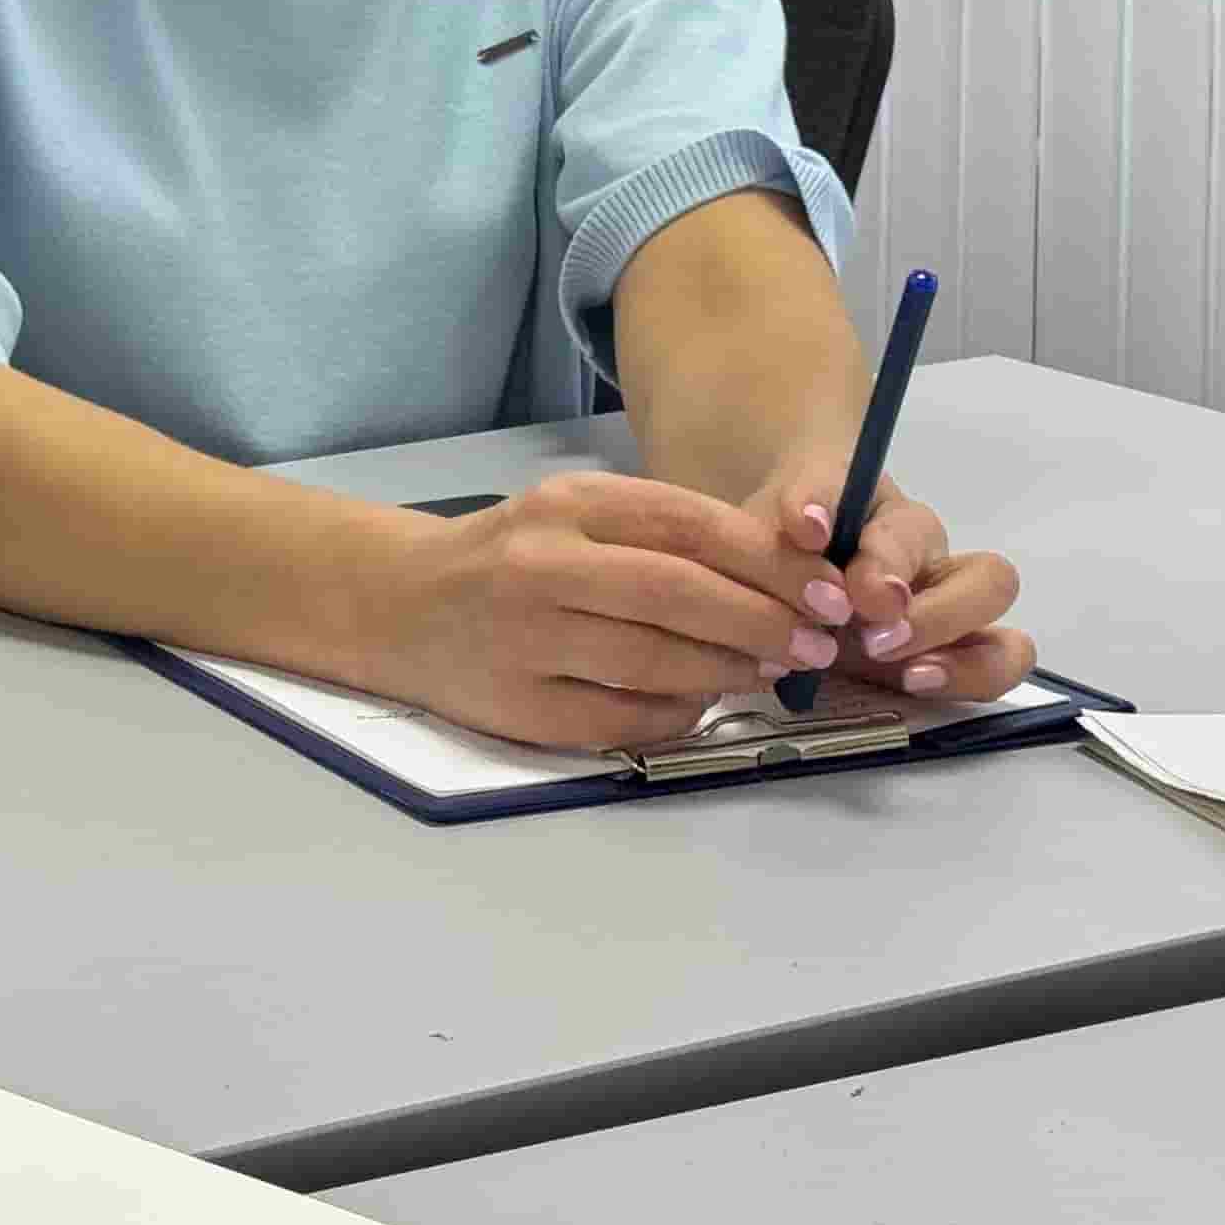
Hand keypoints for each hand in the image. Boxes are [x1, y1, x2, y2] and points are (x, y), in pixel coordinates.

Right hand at [381, 470, 857, 751]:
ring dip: (729, 671)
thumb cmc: (510, 556)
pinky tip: (702, 705)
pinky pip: (622, 719)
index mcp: (568, 504)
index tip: (826, 590)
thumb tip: (781, 579)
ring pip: (655, 662)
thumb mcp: (578, 515)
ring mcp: (527, 638)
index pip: (690, 525)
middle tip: (816, 642)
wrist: (399, 603)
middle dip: (764, 621)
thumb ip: (663, 536)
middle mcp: (543, 564)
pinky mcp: (520, 707)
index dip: (772, 561)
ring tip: (770, 671)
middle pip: (678, 593)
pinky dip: (677, 716)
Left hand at [734, 455, 1031, 704]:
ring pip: (1007, 642)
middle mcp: (939, 570)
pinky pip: (988, 676)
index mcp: (900, 523)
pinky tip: (914, 690)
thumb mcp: (795, 503)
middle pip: (990, 582)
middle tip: (877, 641)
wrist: (791, 559)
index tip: (850, 596)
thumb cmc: (803, 525)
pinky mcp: (943, 663)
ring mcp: (949, 622)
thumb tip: (810, 524)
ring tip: (911, 678)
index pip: (908, 537)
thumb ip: (804, 503)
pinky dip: (964, 685)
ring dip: (965, 664)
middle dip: (937, 617)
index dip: (885, 566)